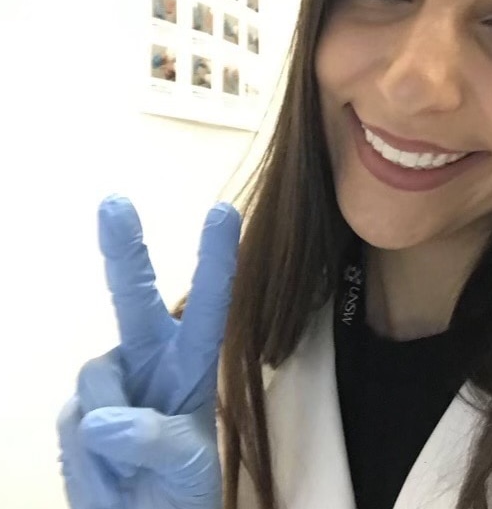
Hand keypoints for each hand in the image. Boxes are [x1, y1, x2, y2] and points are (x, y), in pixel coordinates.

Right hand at [57, 196, 240, 508]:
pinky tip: (107, 472)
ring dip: (110, 430)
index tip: (224, 212)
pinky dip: (88, 456)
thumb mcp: (187, 467)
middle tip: (115, 204)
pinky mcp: (79, 409)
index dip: (215, 260)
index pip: (208, 306)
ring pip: (96, 378)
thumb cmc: (180, 492)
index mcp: (192, 364)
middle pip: (134, 297)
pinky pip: (74, 420)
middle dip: (125, 250)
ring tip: (131, 469)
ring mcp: (112, 382)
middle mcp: (150, 360)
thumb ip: (154, 440)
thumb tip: (101, 419)